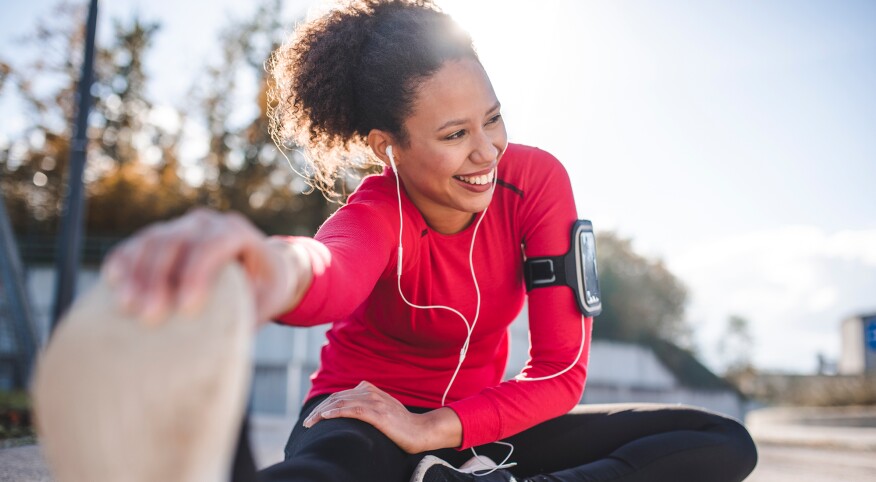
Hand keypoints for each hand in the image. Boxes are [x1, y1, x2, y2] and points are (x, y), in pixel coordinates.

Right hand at [102, 208, 310, 324]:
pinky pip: (137, 243)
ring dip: (136, 272)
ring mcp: (182, 226)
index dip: (197, 273)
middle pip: (178, 241)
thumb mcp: (267, 301)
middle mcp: (208, 223)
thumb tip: (225, 342)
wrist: (259, 266)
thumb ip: (249, 313)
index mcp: (238, 233)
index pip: (215, 245)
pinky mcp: (162, 236)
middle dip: (160, 278)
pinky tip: (113, 282)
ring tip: (126, 307)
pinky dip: (124, 260)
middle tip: (149, 316)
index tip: (185, 309)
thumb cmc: (265, 288)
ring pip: (152, 240)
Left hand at [302, 381, 461, 453]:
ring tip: (310, 423)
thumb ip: (367, 406)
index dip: (324, 405)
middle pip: (337, 398)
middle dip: (319, 410)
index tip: (313, 418)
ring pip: (341, 403)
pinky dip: (337, 412)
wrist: (421, 431)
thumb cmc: (401, 425)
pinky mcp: (379, 414)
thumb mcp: (382, 410)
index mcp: (370, 390)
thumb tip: (348, 412)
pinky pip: (353, 410)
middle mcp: (371, 393)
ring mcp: (375, 402)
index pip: (340, 395)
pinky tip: (326, 417)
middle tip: (307, 423)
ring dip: (322, 413)